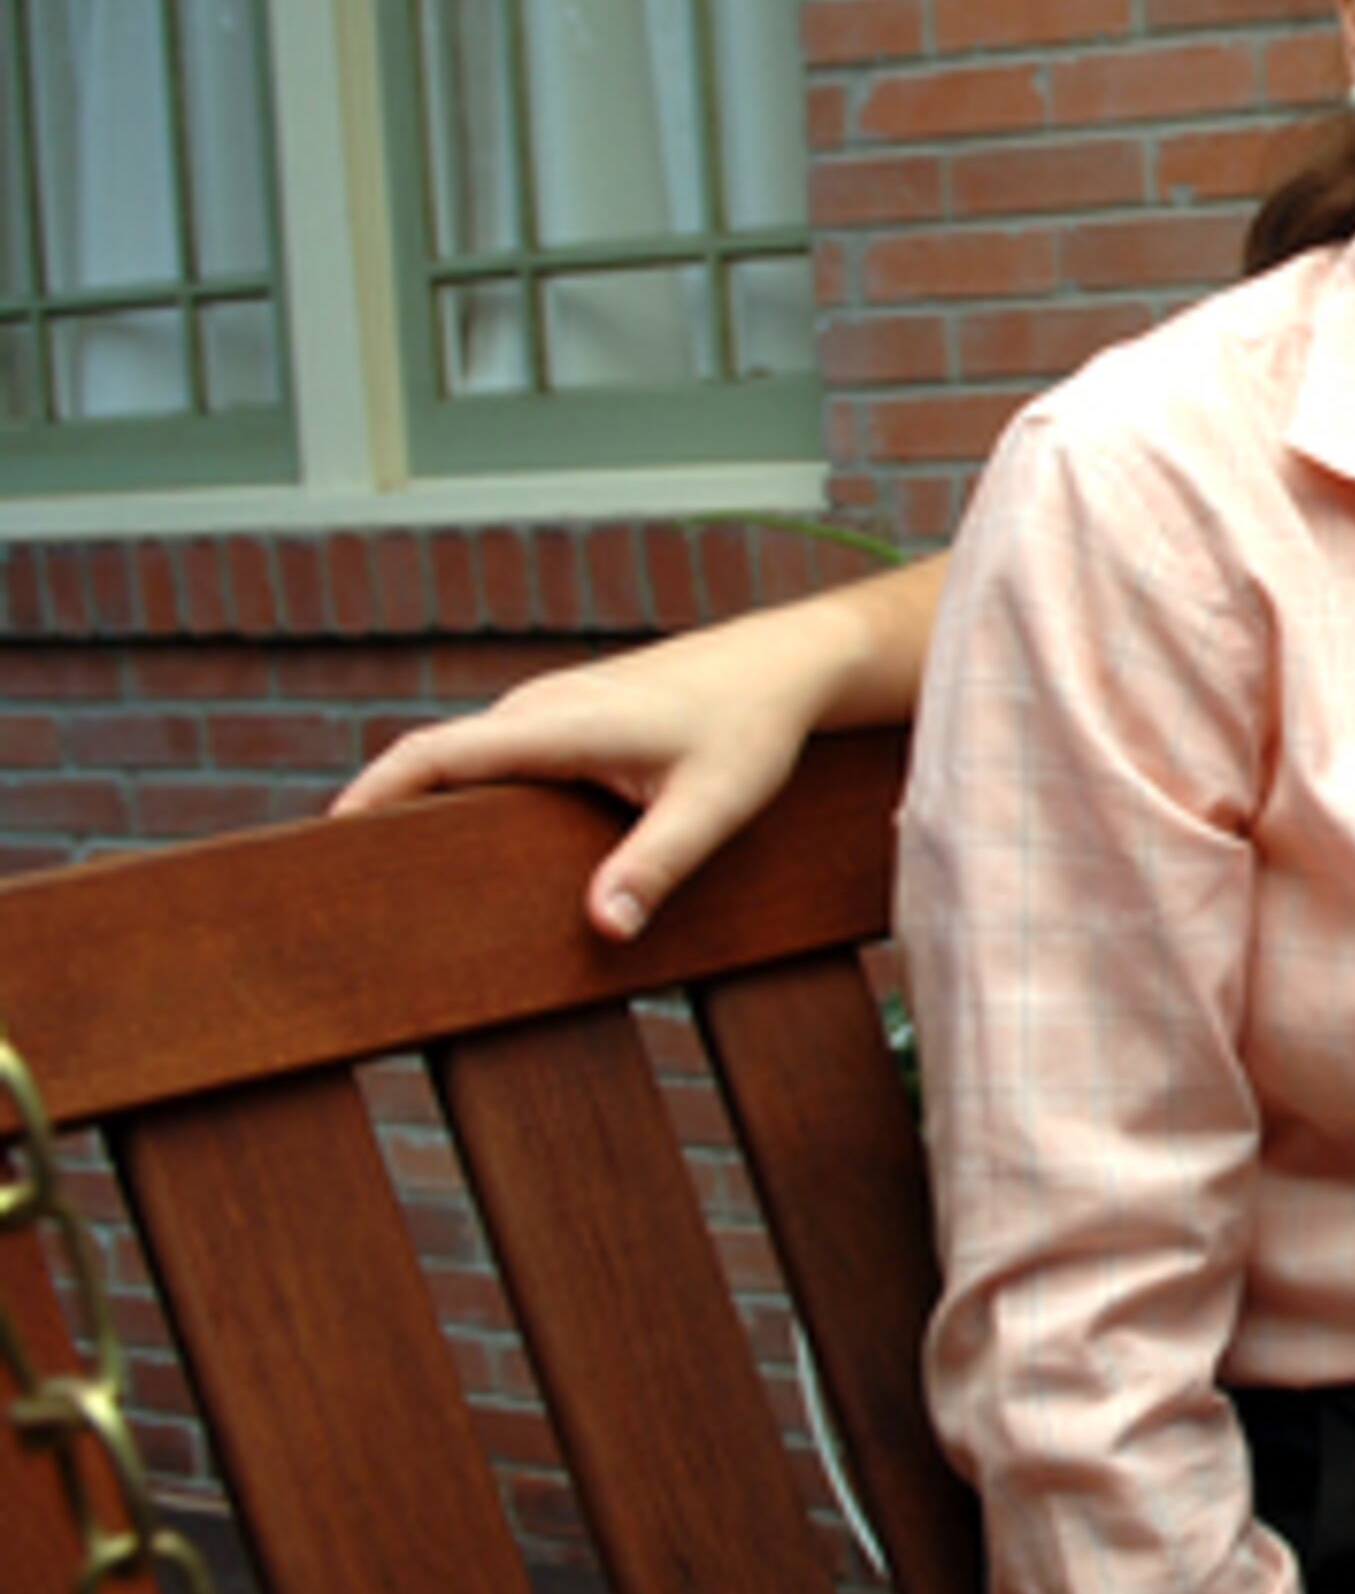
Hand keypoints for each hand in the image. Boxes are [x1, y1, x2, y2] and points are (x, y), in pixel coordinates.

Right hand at [332, 636, 805, 940]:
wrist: (785, 666)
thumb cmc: (752, 729)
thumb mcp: (713, 805)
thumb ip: (657, 865)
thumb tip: (605, 927)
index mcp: (556, 722)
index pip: (435, 751)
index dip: (374, 791)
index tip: (328, 838)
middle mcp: (538, 707)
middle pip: (436, 759)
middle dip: (385, 809)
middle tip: (344, 883)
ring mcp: (550, 709)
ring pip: (468, 759)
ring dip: (428, 803)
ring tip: (393, 876)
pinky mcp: (567, 718)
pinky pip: (498, 756)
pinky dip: (470, 793)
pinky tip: (470, 844)